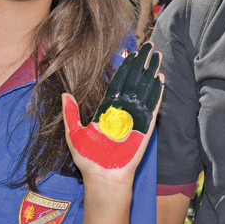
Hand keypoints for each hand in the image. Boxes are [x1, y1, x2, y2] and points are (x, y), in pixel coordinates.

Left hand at [63, 42, 163, 169]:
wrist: (103, 176)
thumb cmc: (89, 158)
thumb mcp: (74, 133)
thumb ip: (70, 113)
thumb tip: (64, 94)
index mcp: (108, 109)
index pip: (118, 82)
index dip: (125, 68)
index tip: (130, 53)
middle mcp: (123, 109)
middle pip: (134, 80)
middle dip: (141, 63)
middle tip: (148, 47)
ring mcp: (135, 116)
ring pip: (145, 89)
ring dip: (151, 73)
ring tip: (157, 57)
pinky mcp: (145, 126)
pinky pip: (152, 106)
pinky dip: (157, 93)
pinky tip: (160, 79)